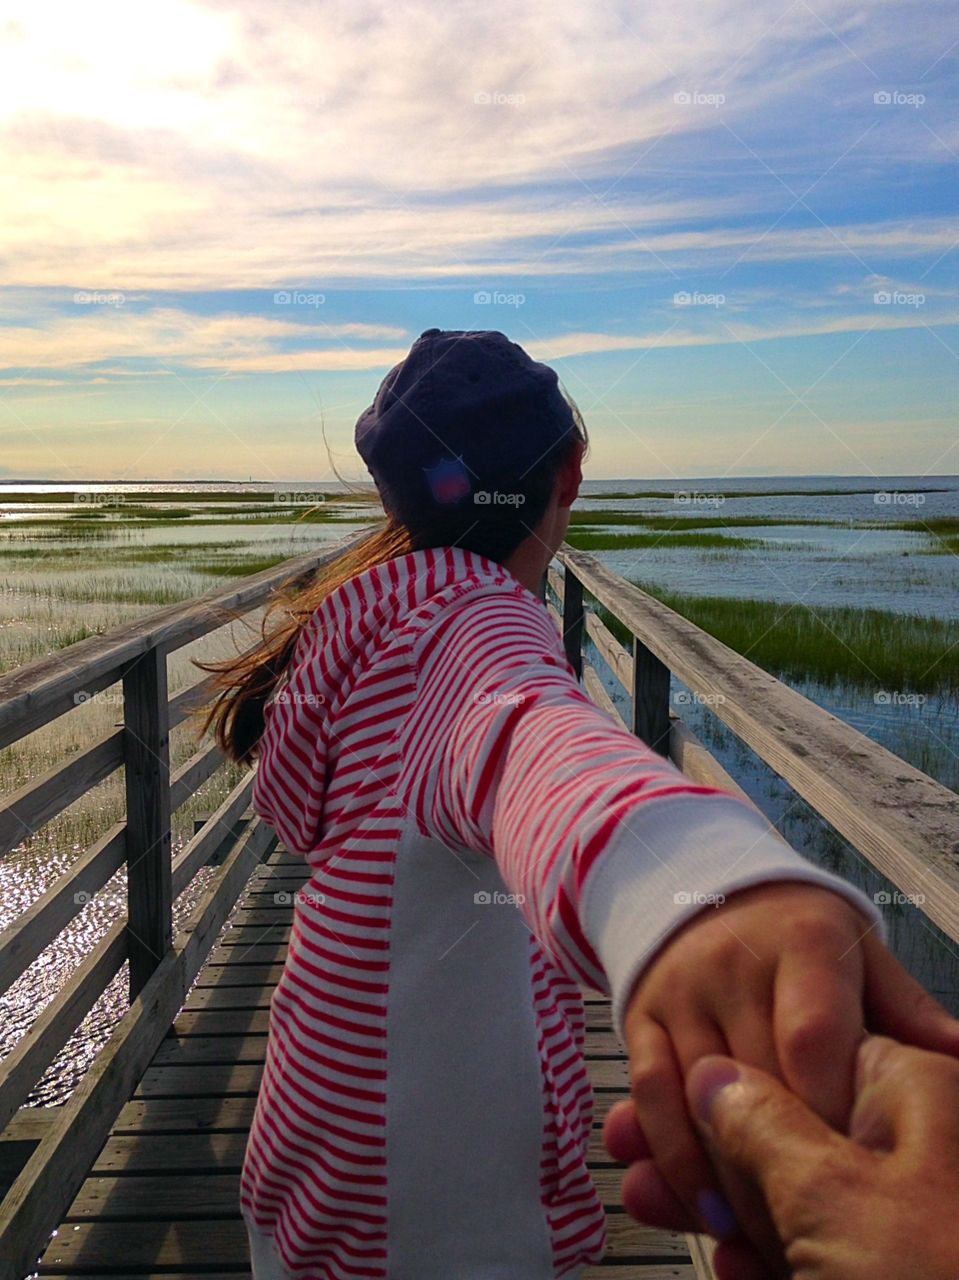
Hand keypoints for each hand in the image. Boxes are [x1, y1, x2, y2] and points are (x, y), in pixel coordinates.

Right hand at [612, 881, 958, 1242]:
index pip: (813, 1038)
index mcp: (805, 943)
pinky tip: (706, 1212)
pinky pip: (650, 1091)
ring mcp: (682, 988)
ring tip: (762, 1240)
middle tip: (814, 1230)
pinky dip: (671, 1158)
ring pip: (696, 1092)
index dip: (829, 1112)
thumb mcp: (868, 963)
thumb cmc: (805, 944)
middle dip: (784, 1165)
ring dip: (725, 1178)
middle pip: (755, 1076)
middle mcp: (734, 961)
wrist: (715, 897)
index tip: (854, 1169)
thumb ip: (907, 1015)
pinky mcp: (641, 1016)